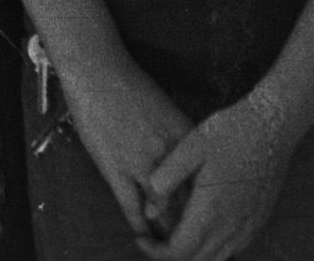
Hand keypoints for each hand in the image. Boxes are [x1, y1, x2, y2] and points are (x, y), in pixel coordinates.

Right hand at [62, 58, 195, 239]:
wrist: (98, 71)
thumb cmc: (130, 86)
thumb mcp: (168, 111)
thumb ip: (179, 139)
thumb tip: (186, 163)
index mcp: (187, 140)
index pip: (206, 182)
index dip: (212, 205)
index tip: (216, 219)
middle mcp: (170, 156)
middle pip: (190, 201)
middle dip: (196, 224)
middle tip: (201, 241)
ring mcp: (142, 164)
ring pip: (164, 210)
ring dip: (170, 232)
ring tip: (175, 246)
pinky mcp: (116, 169)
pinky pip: (131, 208)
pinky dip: (140, 226)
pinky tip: (144, 237)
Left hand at [140, 90, 299, 260]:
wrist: (272, 125)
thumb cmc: (229, 132)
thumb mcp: (190, 146)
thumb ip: (166, 177)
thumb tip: (148, 210)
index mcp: (211, 209)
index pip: (179, 251)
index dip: (156, 252)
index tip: (142, 239)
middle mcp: (232, 225)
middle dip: (171, 256)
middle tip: (154, 240)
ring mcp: (249, 225)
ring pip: (217, 258)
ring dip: (194, 255)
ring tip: (174, 237)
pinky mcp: (259, 220)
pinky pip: (234, 249)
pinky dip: (214, 249)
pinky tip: (202, 231)